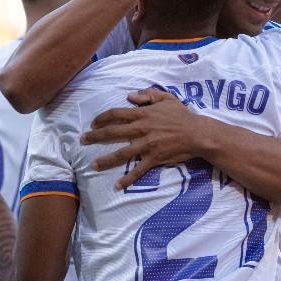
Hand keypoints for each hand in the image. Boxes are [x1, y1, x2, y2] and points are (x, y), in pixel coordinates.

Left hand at [82, 88, 203, 188]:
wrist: (197, 134)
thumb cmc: (182, 115)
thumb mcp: (166, 98)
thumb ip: (148, 95)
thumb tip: (130, 96)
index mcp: (142, 114)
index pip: (116, 114)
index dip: (102, 118)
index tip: (93, 123)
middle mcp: (141, 129)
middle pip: (112, 133)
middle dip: (95, 137)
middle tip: (83, 141)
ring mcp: (146, 145)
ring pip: (121, 153)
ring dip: (106, 160)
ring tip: (93, 165)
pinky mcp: (154, 158)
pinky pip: (138, 170)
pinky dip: (128, 179)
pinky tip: (118, 185)